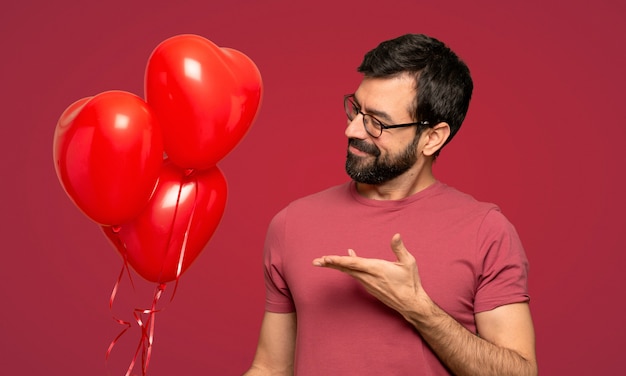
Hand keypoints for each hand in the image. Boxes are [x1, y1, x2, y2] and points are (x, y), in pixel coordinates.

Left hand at [312, 233, 428, 316]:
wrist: (411, 303)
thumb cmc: (410, 282)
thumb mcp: (408, 263)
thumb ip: (399, 248)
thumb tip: (396, 235)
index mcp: (377, 269)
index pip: (353, 263)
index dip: (339, 260)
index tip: (326, 258)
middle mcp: (369, 277)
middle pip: (346, 269)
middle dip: (330, 264)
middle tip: (316, 261)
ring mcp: (368, 283)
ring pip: (349, 272)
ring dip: (337, 265)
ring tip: (324, 260)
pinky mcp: (370, 287)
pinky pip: (355, 275)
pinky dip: (348, 267)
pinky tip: (347, 259)